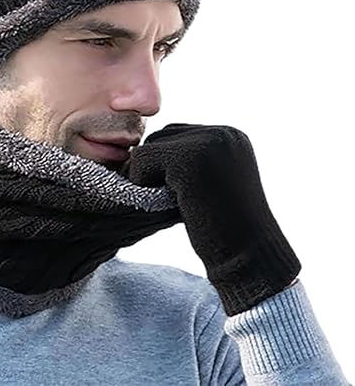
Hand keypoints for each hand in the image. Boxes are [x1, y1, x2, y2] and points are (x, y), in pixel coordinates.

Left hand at [120, 123, 300, 315]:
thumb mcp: (212, 184)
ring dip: (146, 175)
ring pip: (149, 147)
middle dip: (153, 167)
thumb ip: (189, 162)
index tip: (172, 192)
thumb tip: (143, 151)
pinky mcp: (187, 160)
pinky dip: (139, 182)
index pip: (178, 134)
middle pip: (161, 136)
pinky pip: (141, 160)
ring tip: (164, 201)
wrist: (251, 257)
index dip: (165, 163)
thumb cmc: (227, 229)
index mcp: (231, 136)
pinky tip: (156, 202)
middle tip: (162, 198)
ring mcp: (206, 143)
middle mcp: (221, 133)